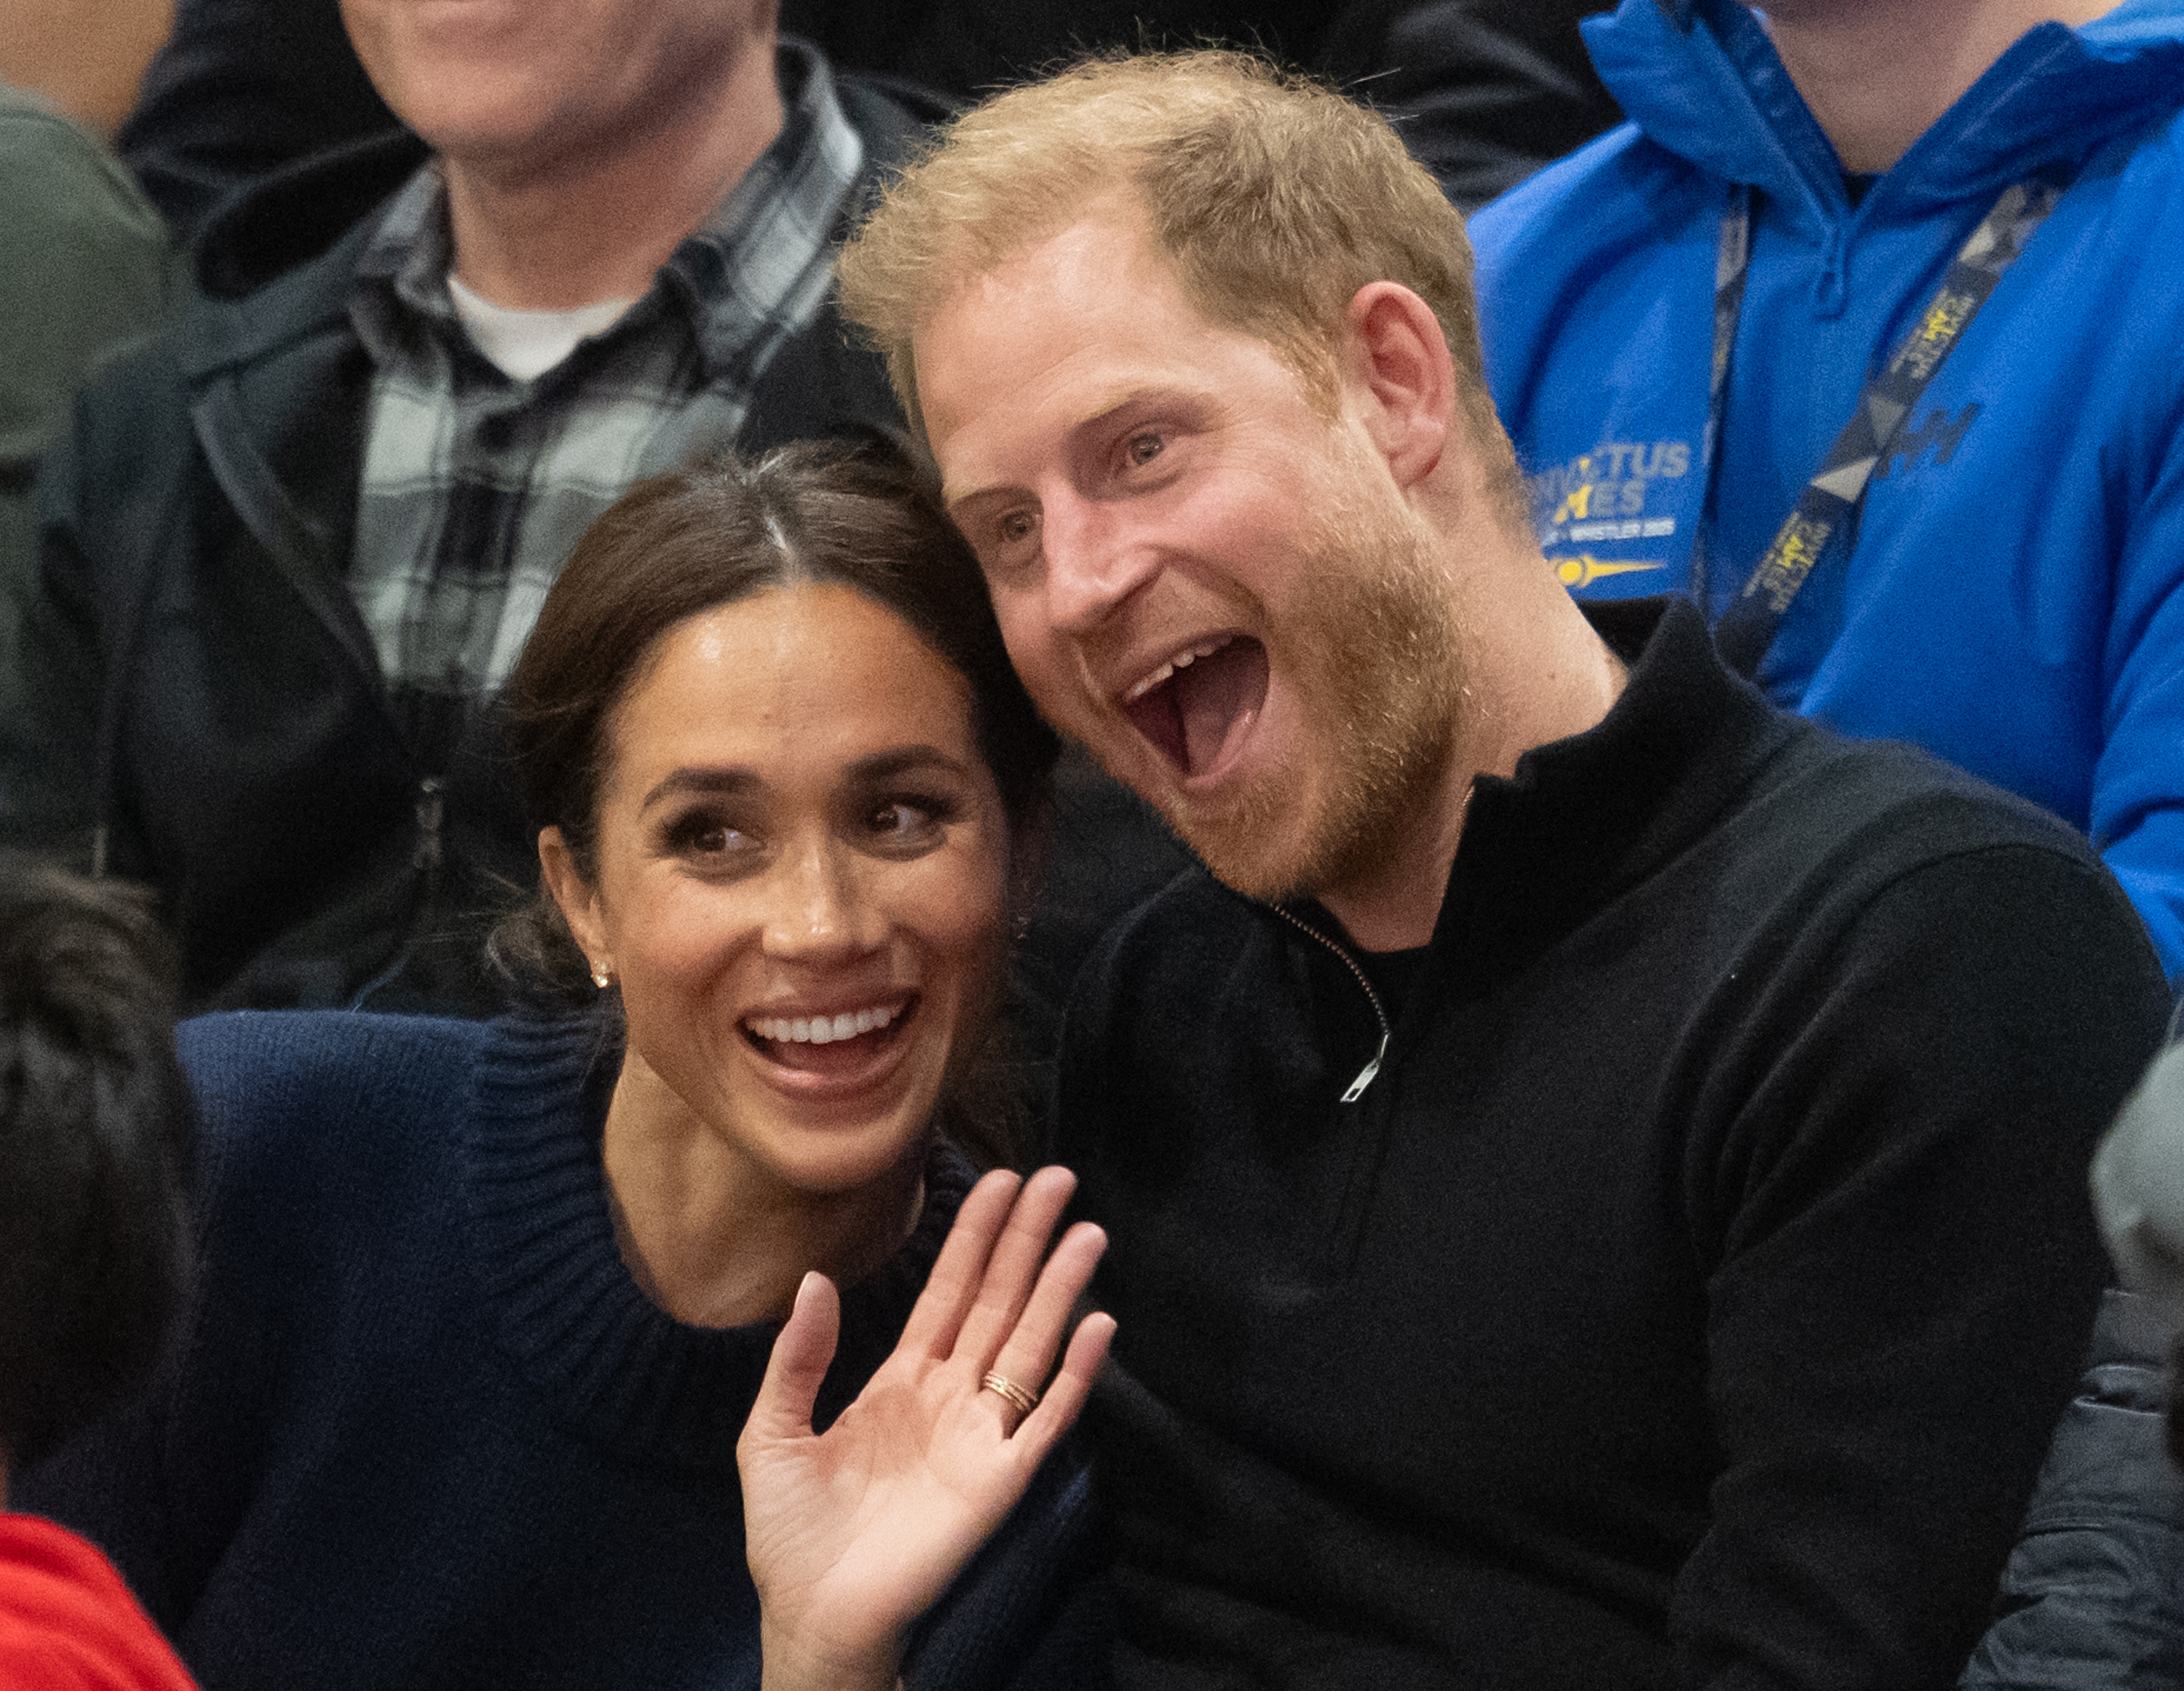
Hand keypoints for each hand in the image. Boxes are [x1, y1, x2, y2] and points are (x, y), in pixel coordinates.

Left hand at [739, 1166, 1115, 1690]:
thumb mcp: (772, 1432)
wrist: (812, 1614)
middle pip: (999, 1301)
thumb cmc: (790, 1532)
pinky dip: (1075, 1376)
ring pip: (1030, 1346)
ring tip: (1088, 1233)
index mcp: (901, 1379)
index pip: (949, 1290)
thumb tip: (817, 1278)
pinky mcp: (999, 1480)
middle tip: (1059, 1178)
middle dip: (1027, 1240)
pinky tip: (1098, 1327)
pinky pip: (1046, 1420)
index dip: (975, 1235)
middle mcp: (950, 1396)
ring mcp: (980, 1435)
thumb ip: (798, 1357)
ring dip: (1060, 1290)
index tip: (1000, 1179)